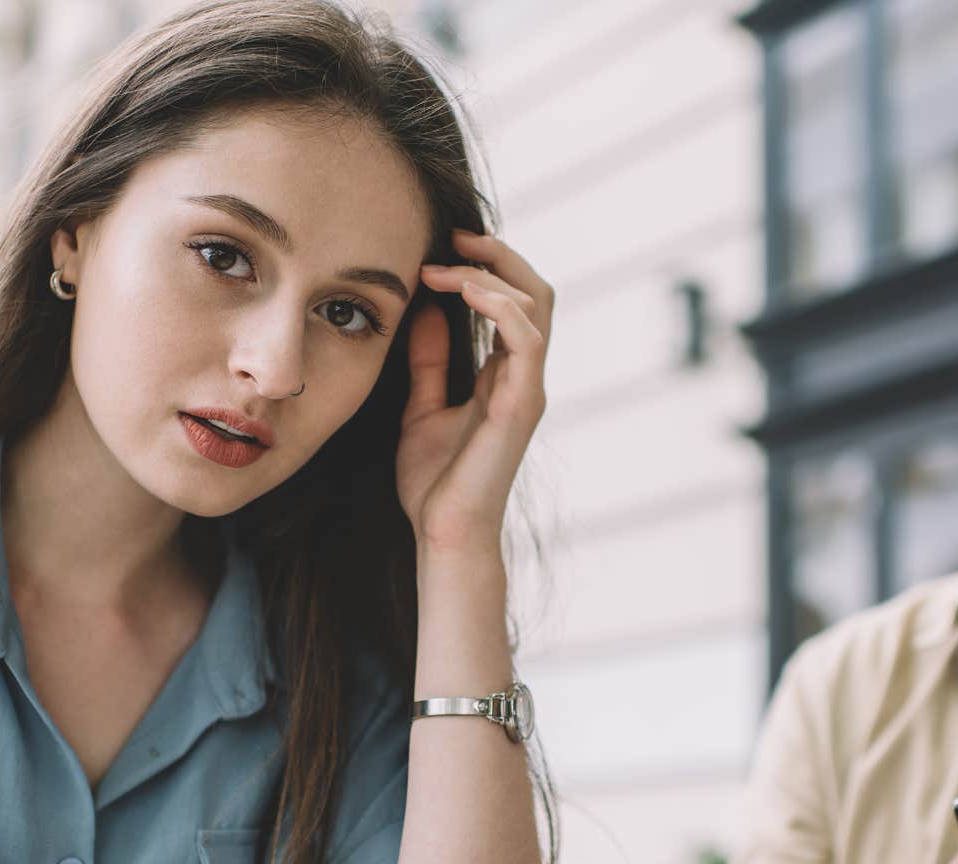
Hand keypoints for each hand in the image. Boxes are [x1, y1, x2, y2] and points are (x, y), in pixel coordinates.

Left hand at [395, 230, 551, 555]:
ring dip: (491, 274)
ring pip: (536, 304)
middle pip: (535, 290)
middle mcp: (524, 376)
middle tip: (452, 237)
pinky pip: (526, 337)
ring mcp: (527, 388)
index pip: (515, 301)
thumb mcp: (421, 407)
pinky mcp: (521, 404)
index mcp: (505, 375)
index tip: (441, 248)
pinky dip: (499, 304)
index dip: (486, 266)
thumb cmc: (434, 482)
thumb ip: (428, 361)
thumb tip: (426, 310)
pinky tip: (461, 291)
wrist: (443, 533)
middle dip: (498, 255)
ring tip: (445, 265)